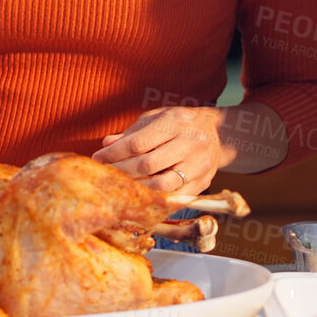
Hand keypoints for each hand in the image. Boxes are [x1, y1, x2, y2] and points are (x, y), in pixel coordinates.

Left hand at [92, 106, 229, 193]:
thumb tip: (106, 144)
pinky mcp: (204, 182)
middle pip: (148, 165)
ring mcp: (199, 164)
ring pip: (163, 184)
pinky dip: (157, 198)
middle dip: (122, 172)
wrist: (218, 132)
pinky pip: (176, 196)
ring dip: (138, 188)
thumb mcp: (154, 119)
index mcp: (174, 123)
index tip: (98, 158)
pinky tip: (141, 196)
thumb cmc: (177, 124)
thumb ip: (131, 133)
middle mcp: (190, 143)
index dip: (114, 153)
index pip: (138, 143)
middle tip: (106, 175)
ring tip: (122, 186)